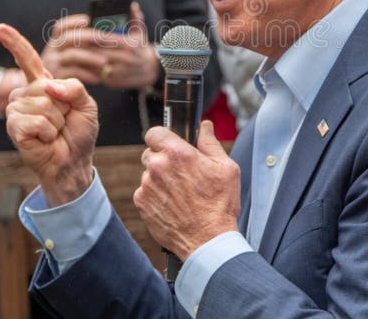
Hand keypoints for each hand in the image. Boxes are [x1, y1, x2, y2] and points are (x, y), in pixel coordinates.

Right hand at [0, 23, 98, 205]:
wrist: (74, 161)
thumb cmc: (78, 133)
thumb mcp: (86, 104)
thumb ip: (74, 87)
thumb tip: (49, 86)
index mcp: (43, 84)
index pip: (28, 59)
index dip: (14, 43)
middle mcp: (26, 94)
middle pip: (44, 86)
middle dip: (63, 106)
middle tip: (62, 121)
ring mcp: (17, 111)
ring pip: (42, 104)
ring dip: (56, 121)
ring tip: (54, 131)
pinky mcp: (13, 127)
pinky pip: (35, 121)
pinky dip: (48, 132)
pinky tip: (46, 140)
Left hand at [41, 3, 159, 88]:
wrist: (147, 70)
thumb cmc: (139, 47)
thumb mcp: (139, 32)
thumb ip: (134, 18)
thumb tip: (132, 5)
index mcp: (130, 44)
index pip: (105, 38)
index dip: (91, 34)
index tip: (80, 30)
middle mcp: (125, 59)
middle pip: (98, 51)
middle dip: (84, 46)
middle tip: (70, 40)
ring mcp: (119, 72)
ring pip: (95, 63)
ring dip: (83, 57)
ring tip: (71, 50)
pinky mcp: (113, 81)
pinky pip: (95, 73)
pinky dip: (86, 68)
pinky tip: (78, 62)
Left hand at [133, 121, 240, 259]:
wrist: (208, 241)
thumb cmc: (219, 205)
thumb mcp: (226, 168)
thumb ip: (210, 143)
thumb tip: (205, 127)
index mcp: (178, 153)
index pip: (154, 132)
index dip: (162, 137)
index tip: (169, 144)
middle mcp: (158, 166)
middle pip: (150, 153)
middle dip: (162, 159)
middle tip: (180, 173)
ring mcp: (147, 185)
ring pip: (147, 174)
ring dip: (158, 179)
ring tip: (179, 193)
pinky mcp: (141, 203)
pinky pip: (144, 192)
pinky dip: (154, 196)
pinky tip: (172, 205)